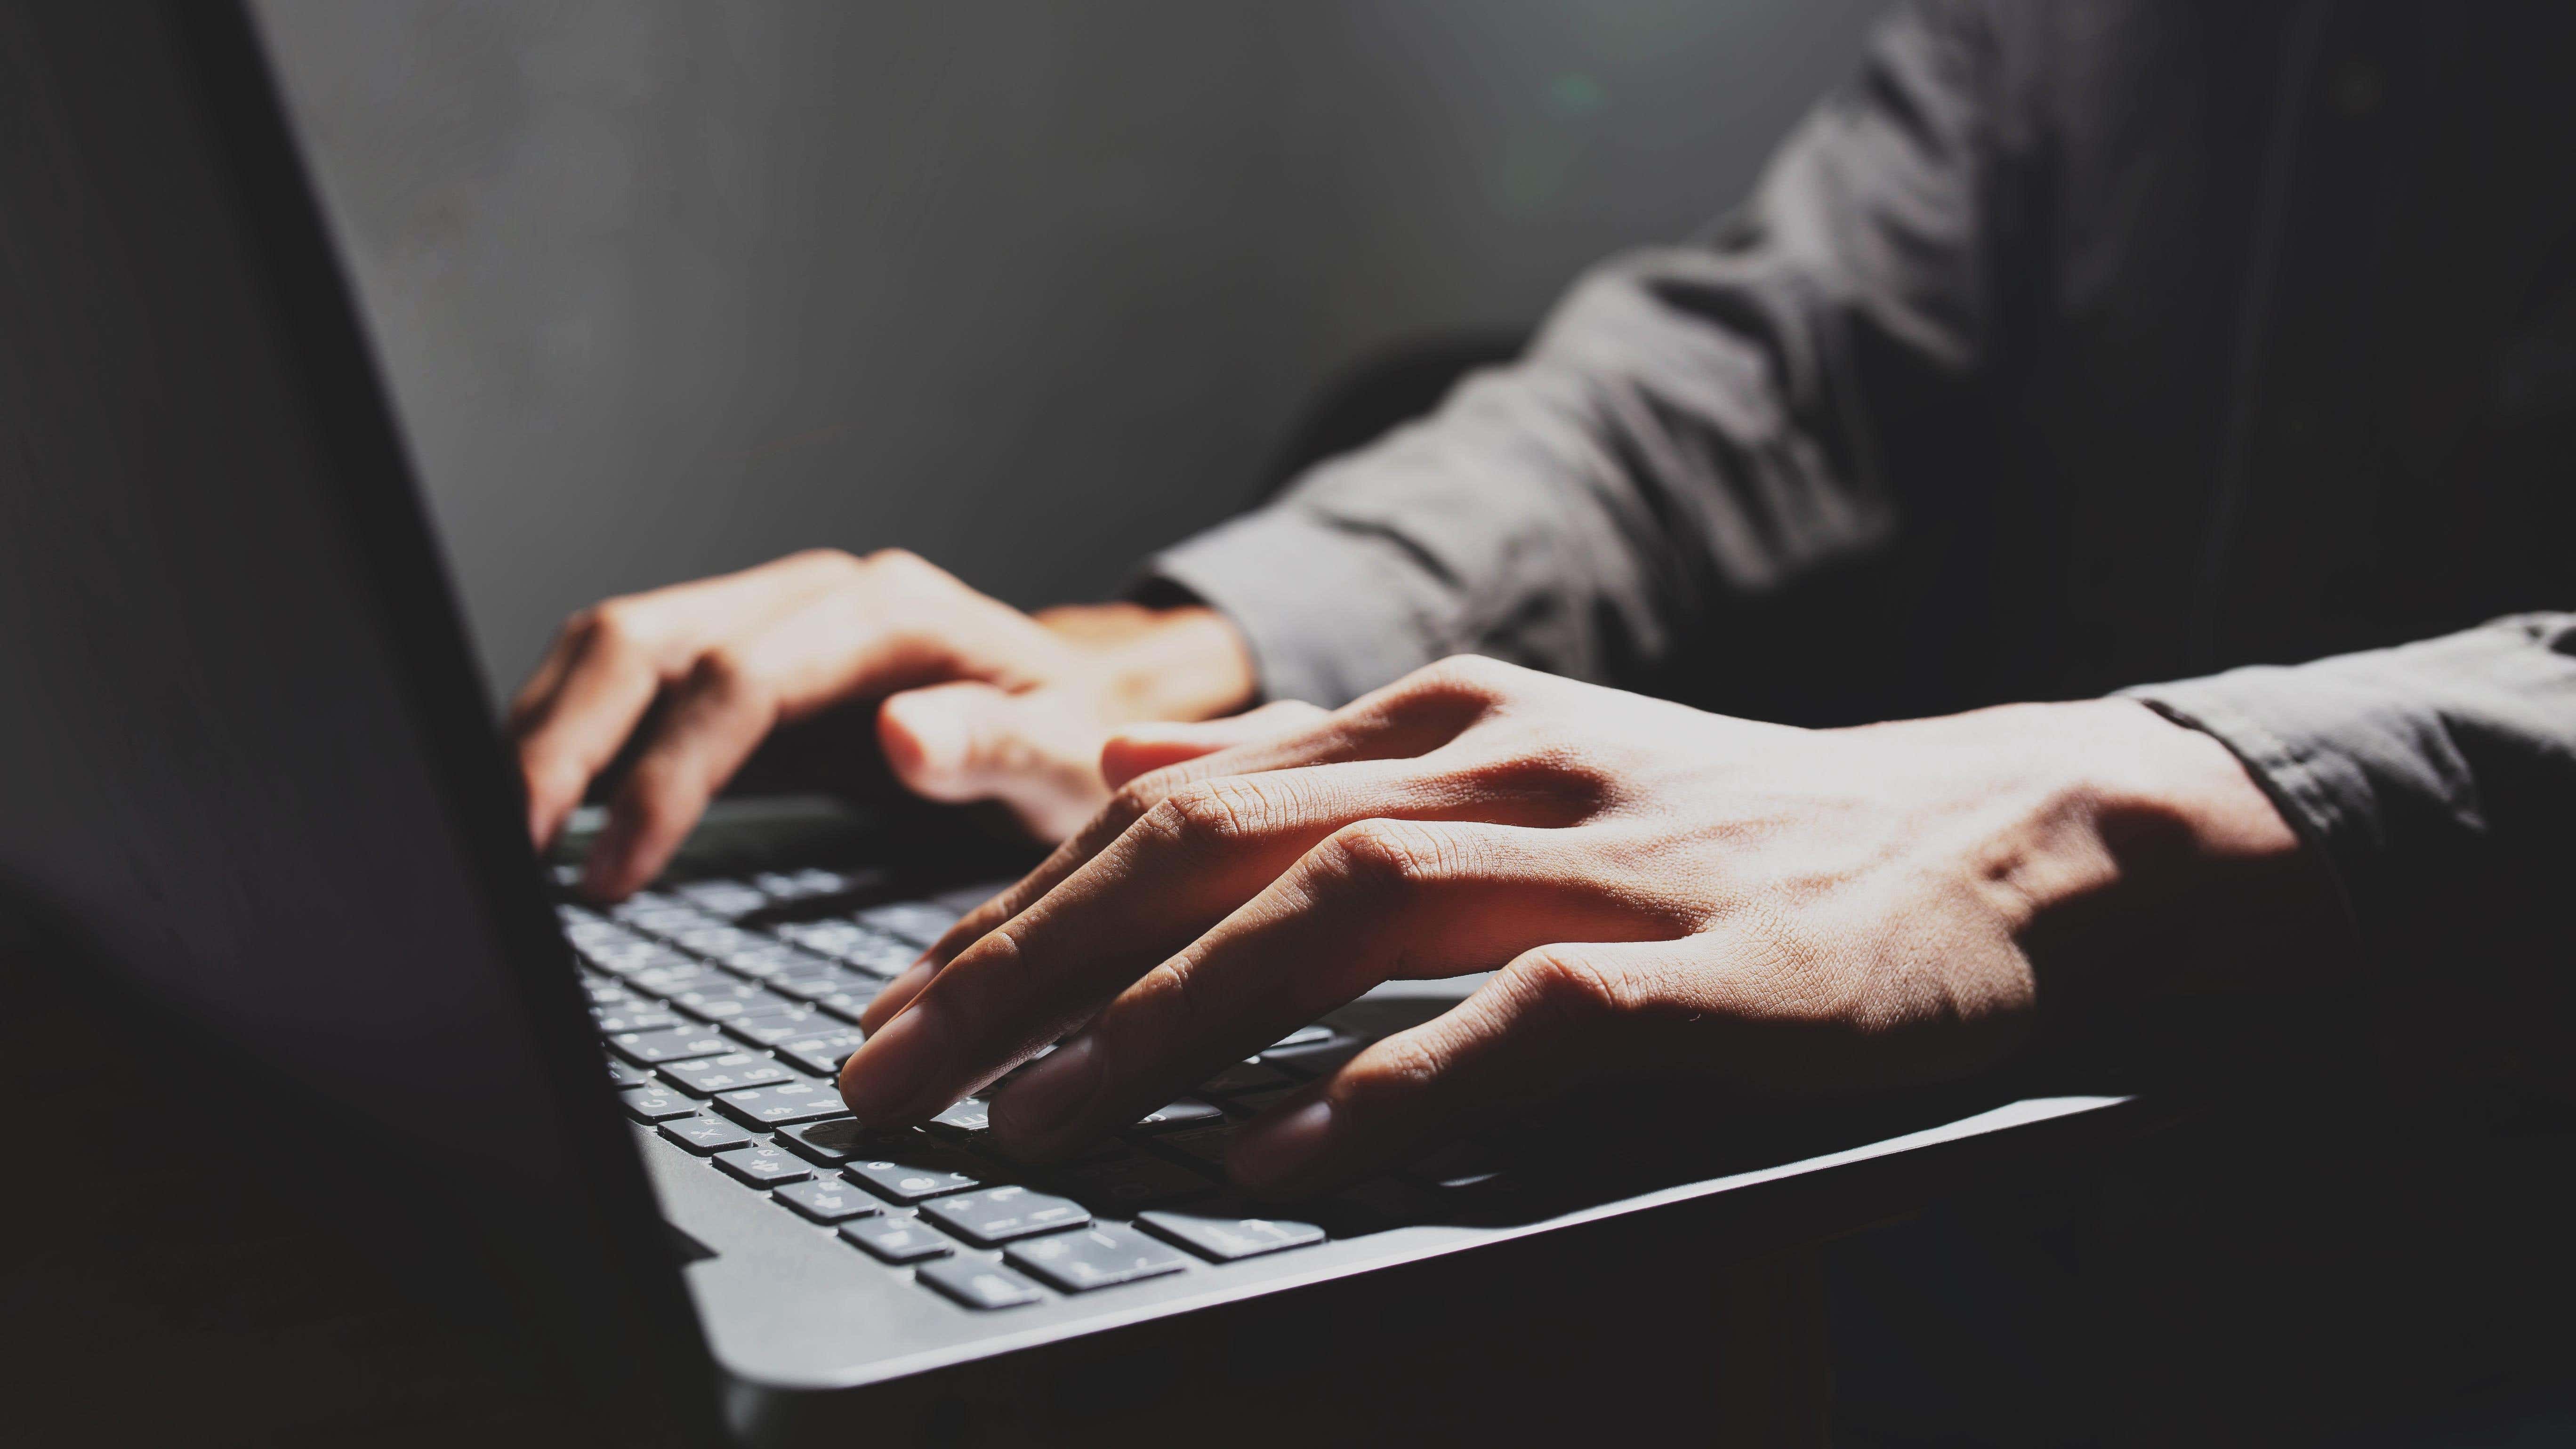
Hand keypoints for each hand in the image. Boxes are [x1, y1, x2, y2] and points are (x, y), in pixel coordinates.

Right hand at [508, 548, 1256, 897]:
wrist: (1085, 708)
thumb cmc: (1078, 740)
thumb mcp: (1068, 757)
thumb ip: (994, 745)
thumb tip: (904, 737)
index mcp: (888, 612)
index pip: (737, 679)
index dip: (664, 773)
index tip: (615, 867)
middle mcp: (813, 595)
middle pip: (647, 641)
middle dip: (564, 742)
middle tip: (508, 850)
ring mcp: (768, 618)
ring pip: (617, 647)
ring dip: (547, 731)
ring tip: (501, 834)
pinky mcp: (738, 659)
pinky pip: (630, 681)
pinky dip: (573, 735)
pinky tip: (538, 807)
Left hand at [838, 656, 2341, 1196]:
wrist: (2011, 842)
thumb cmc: (1740, 828)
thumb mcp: (1514, 761)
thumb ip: (1321, 767)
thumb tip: (1125, 773)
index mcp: (1450, 717)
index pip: (1180, 804)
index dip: (1017, 904)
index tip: (895, 1006)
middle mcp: (1505, 762)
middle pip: (1215, 851)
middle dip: (1027, 969)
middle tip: (886, 1079)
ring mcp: (1608, 858)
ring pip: (1335, 918)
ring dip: (1163, 1029)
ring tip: (1030, 1128)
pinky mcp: (1712, 969)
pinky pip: (1516, 1025)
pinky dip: (1383, 1095)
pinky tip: (1269, 1163)